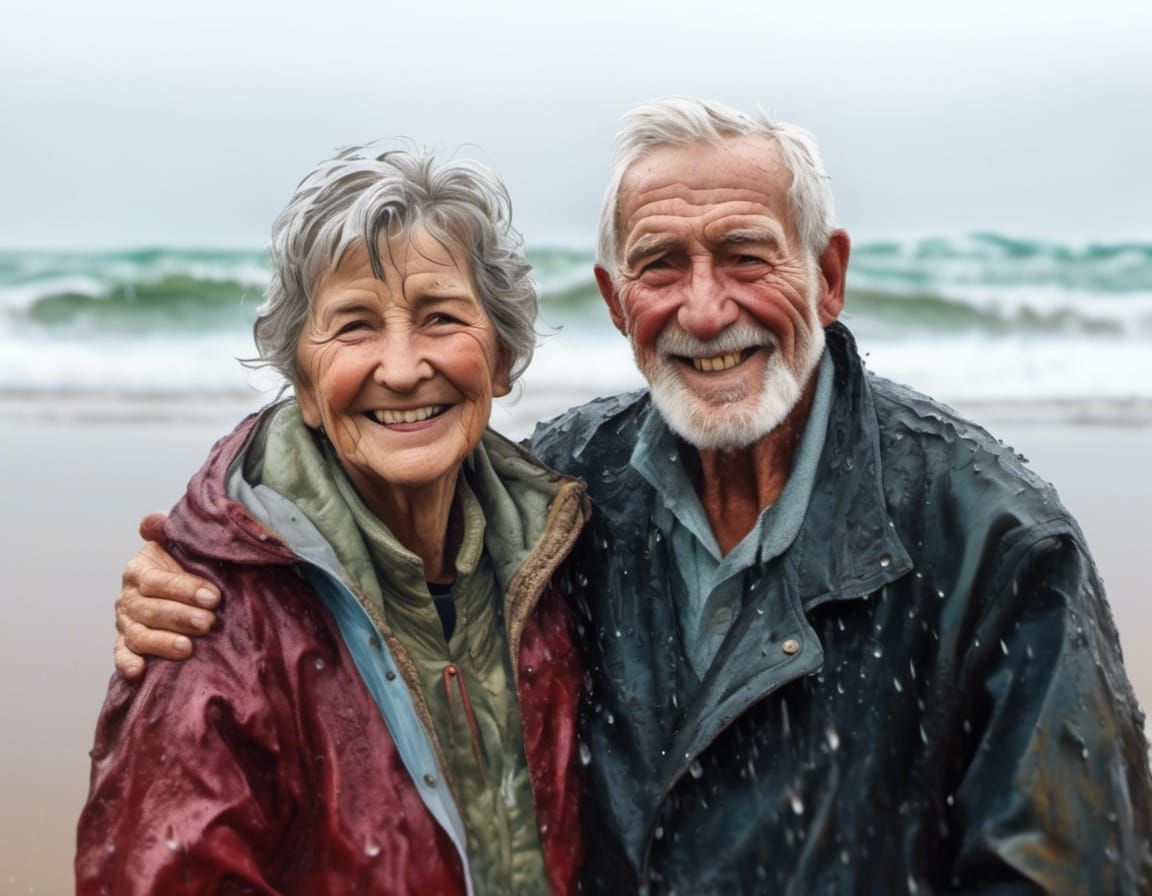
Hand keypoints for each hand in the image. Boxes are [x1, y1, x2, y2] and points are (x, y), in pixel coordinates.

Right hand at [114, 513, 220, 679]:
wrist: (179, 583)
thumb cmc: (186, 563)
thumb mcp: (180, 543)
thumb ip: (168, 529)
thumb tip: (154, 520)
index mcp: (139, 569)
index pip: (158, 580)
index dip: (184, 589)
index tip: (214, 597)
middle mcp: (128, 596)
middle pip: (150, 609)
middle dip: (180, 617)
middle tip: (208, 622)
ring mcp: (126, 622)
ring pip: (138, 635)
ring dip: (162, 642)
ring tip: (188, 648)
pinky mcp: (127, 643)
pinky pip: (122, 654)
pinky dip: (127, 664)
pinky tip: (138, 672)